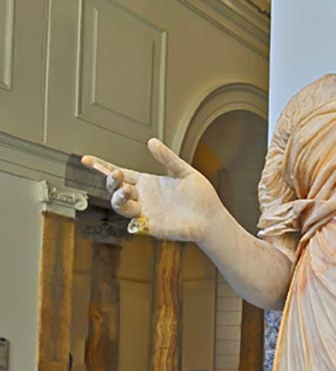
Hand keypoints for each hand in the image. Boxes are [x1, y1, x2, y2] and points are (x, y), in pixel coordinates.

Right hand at [82, 138, 220, 242]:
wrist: (212, 217)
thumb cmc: (201, 196)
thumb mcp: (184, 172)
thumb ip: (168, 158)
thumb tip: (152, 142)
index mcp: (148, 183)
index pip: (120, 173)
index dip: (102, 167)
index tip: (87, 159)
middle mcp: (143, 198)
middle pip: (117, 190)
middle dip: (111, 182)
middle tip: (116, 175)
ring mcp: (147, 213)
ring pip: (122, 208)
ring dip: (119, 199)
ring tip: (125, 191)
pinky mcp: (154, 228)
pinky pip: (137, 226)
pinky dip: (133, 223)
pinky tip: (135, 219)